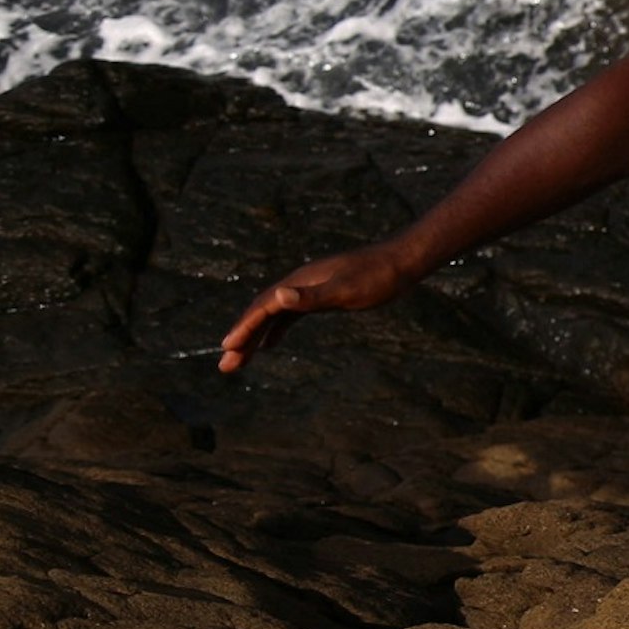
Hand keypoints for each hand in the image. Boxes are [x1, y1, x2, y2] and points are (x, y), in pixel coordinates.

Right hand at [218, 242, 420, 373]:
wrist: (403, 261)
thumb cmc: (378, 276)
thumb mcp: (347, 290)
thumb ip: (313, 296)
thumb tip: (278, 296)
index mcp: (299, 282)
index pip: (263, 307)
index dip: (244, 328)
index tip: (227, 348)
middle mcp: (298, 284)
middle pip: (262, 313)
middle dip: (242, 339)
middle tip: (225, 367)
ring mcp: (308, 289)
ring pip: (272, 316)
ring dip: (254, 337)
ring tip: (237, 362)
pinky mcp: (321, 296)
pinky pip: (289, 316)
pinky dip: (275, 330)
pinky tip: (269, 345)